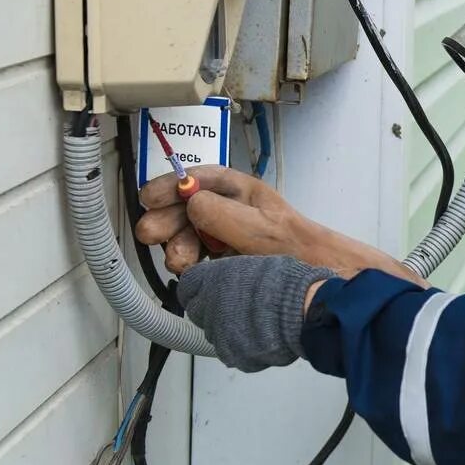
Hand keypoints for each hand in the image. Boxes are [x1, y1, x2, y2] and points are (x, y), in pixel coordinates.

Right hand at [136, 165, 313, 273]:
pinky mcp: (220, 262)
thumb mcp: (259, 227)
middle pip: (184, 209)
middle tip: (151, 233)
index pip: (198, 179)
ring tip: (180, 261)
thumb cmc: (296, 250)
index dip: (171, 185)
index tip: (149, 198)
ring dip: (176, 247)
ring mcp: (222, 236)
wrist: (315, 285)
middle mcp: (228, 210)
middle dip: (166, 221)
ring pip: (185, 236)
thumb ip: (222, 213)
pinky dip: (187, 266)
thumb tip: (190, 203)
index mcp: (239, 191)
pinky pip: (193, 259)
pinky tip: (190, 271)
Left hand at [177, 254, 334, 372]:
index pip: (187, 287)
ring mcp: (219, 334)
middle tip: (236, 307)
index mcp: (211, 280)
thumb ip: (232, 275)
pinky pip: (232, 353)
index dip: (199, 289)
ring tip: (254, 323)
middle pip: (198, 312)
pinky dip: (243, 348)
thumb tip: (231, 279)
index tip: (206, 290)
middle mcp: (208, 307)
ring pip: (215, 334)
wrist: (302, 309)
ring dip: (228, 330)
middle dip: (213, 310)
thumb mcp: (254, 264)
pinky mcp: (232, 355)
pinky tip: (260, 337)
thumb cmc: (286, 283)